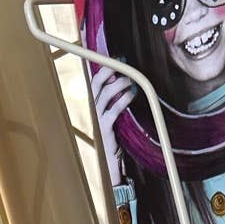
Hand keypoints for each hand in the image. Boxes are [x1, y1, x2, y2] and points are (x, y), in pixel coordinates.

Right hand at [91, 65, 136, 184]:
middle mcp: (92, 110)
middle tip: (122, 63)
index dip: (102, 69)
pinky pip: (113, 110)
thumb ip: (115, 101)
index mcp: (93, 106)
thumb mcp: (114, 118)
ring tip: (131, 81)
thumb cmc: (114, 140)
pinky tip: (132, 94)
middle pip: (95, 84)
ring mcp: (97, 120)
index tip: (115, 59)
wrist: (109, 164)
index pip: (93, 82)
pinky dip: (123, 99)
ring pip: (105, 94)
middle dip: (108, 70)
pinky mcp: (105, 129)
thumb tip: (122, 81)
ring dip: (119, 84)